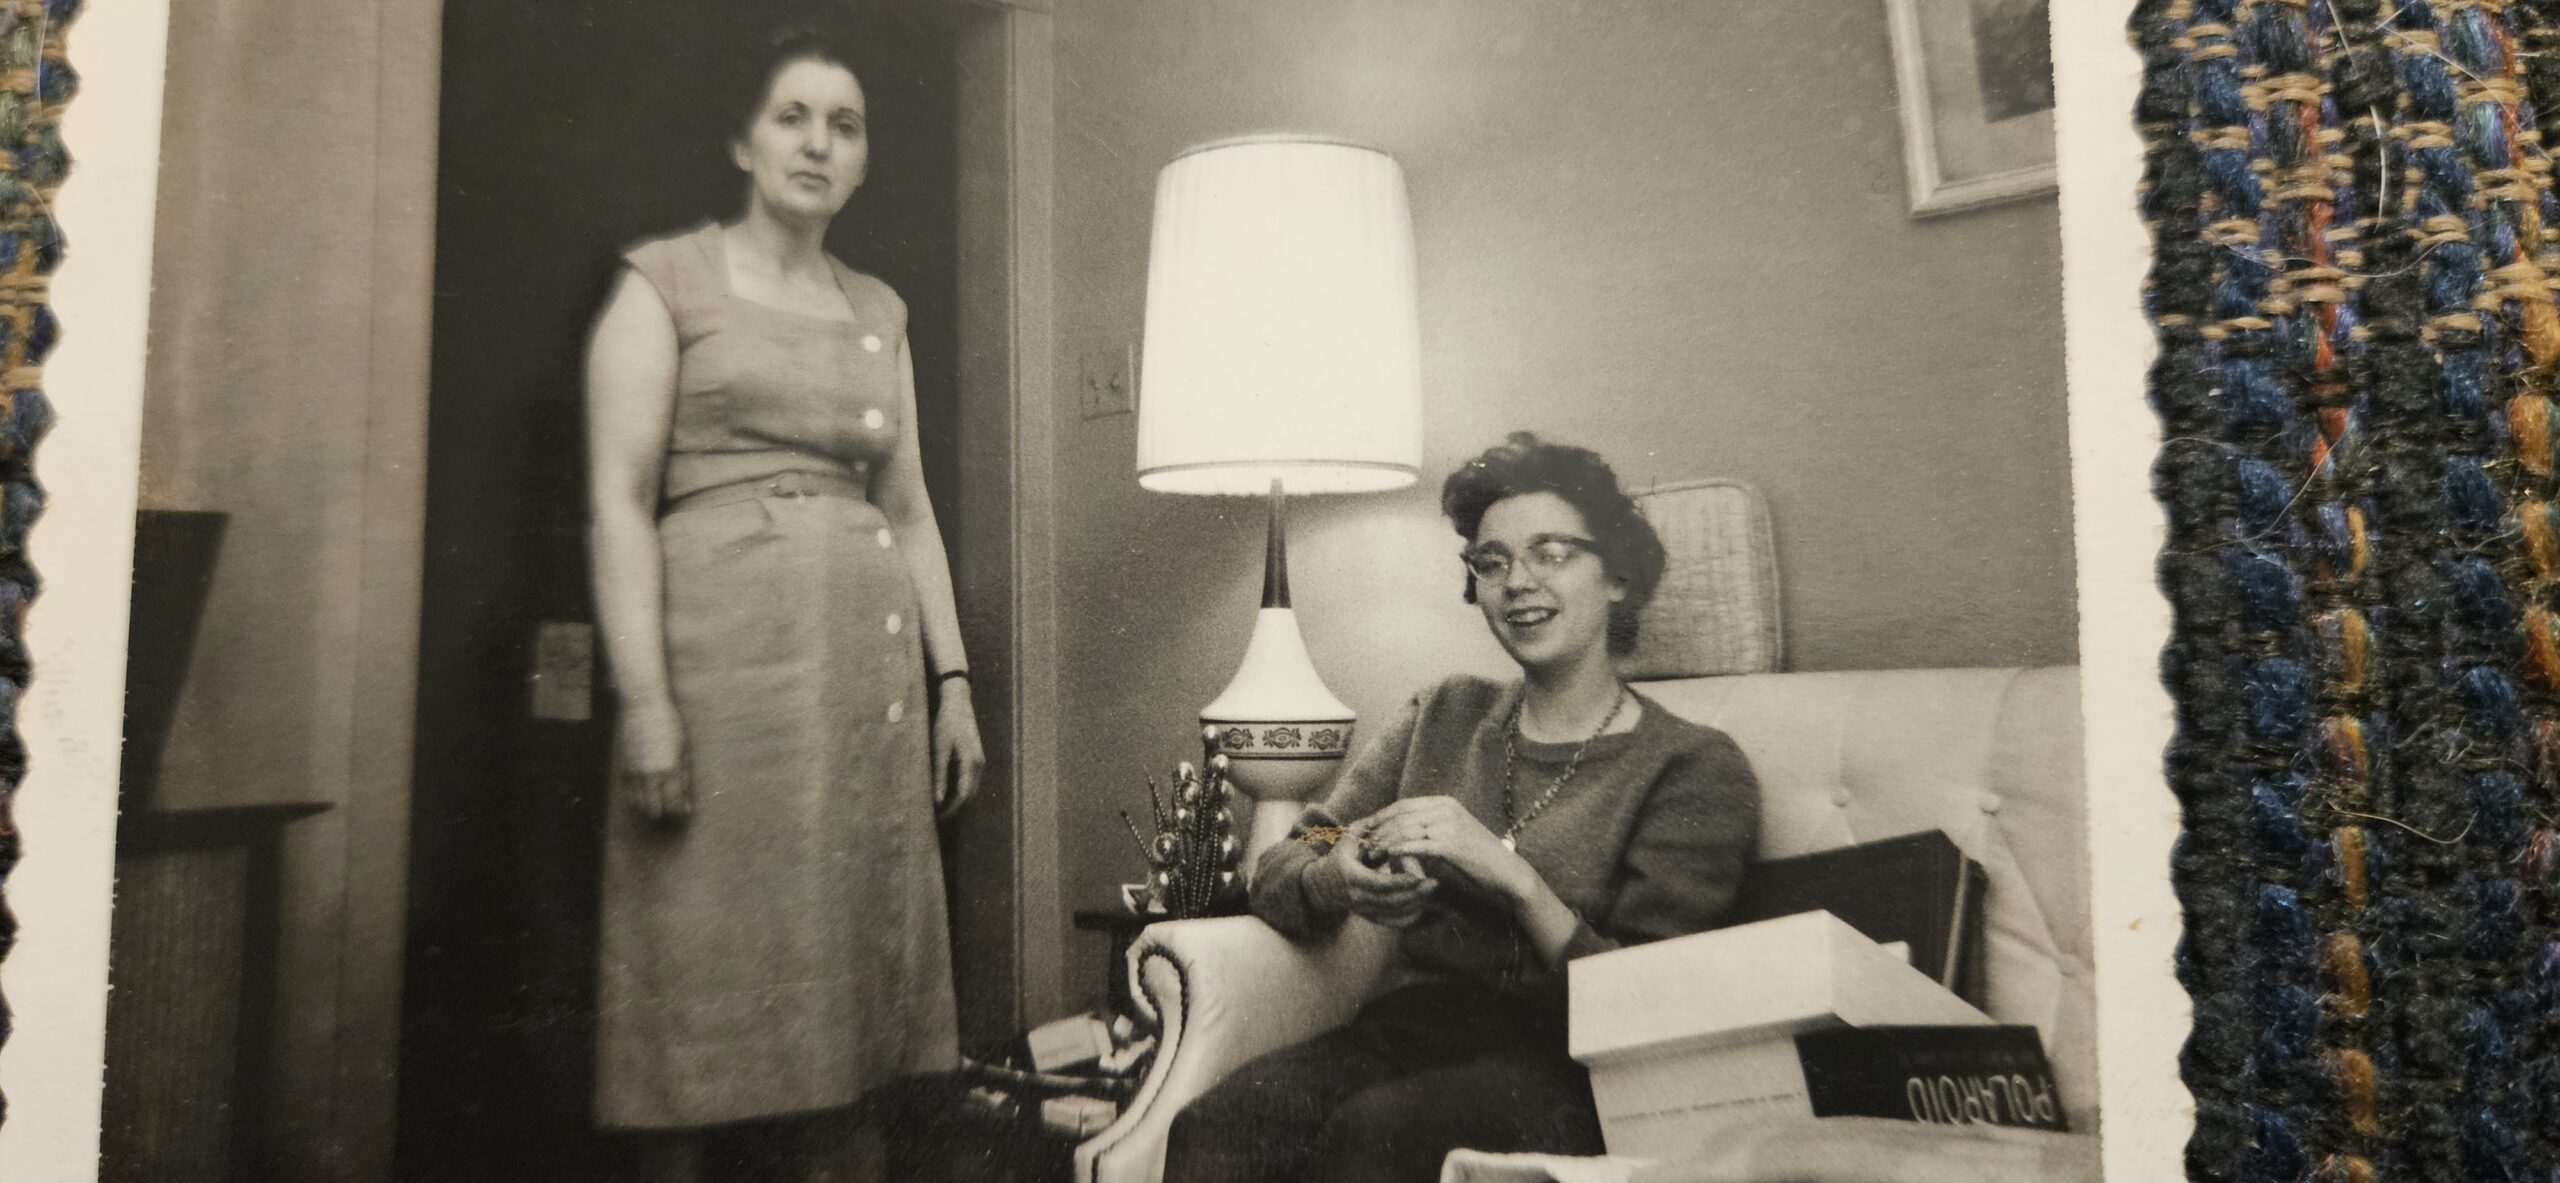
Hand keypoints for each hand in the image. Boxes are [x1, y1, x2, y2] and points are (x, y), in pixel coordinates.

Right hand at [615, 699, 692, 825]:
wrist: (642, 705)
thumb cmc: (669, 724)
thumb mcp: (684, 750)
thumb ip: (684, 778)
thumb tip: (686, 805)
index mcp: (670, 769)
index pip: (674, 805)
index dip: (679, 813)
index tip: (683, 812)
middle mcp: (650, 774)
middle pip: (654, 811)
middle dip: (663, 816)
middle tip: (670, 812)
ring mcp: (634, 771)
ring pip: (638, 805)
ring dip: (648, 808)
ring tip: (657, 804)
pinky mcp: (622, 767)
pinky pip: (626, 793)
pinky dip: (635, 798)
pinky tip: (644, 794)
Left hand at [933, 687, 984, 819]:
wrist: (958, 702)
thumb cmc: (946, 723)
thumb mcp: (939, 749)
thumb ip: (939, 775)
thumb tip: (938, 800)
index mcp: (971, 763)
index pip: (964, 796)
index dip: (952, 810)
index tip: (938, 818)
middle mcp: (979, 764)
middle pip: (971, 794)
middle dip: (956, 807)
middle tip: (937, 816)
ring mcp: (980, 760)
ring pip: (972, 787)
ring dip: (959, 798)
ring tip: (940, 806)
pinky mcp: (976, 756)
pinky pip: (970, 779)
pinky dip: (961, 788)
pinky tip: (947, 789)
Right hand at [1318, 829, 1437, 926]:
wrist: (1324, 885)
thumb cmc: (1340, 857)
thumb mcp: (1347, 841)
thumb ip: (1364, 830)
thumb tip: (1381, 818)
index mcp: (1352, 877)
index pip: (1380, 883)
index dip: (1401, 881)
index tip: (1420, 874)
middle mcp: (1358, 898)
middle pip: (1391, 901)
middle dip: (1415, 893)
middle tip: (1434, 883)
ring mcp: (1364, 910)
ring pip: (1394, 914)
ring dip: (1415, 904)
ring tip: (1430, 890)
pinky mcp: (1370, 917)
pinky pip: (1392, 922)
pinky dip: (1408, 916)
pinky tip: (1422, 904)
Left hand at [1361, 796, 1536, 903]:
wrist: (1506, 872)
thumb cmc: (1477, 857)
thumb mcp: (1452, 835)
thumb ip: (1430, 830)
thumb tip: (1402, 834)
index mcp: (1445, 803)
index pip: (1404, 805)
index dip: (1382, 816)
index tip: (1366, 829)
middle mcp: (1446, 809)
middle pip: (1401, 815)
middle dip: (1379, 829)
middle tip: (1362, 843)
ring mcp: (1449, 824)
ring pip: (1406, 829)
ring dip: (1385, 841)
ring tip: (1371, 853)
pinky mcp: (1451, 844)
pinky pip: (1417, 844)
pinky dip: (1400, 849)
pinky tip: (1388, 856)